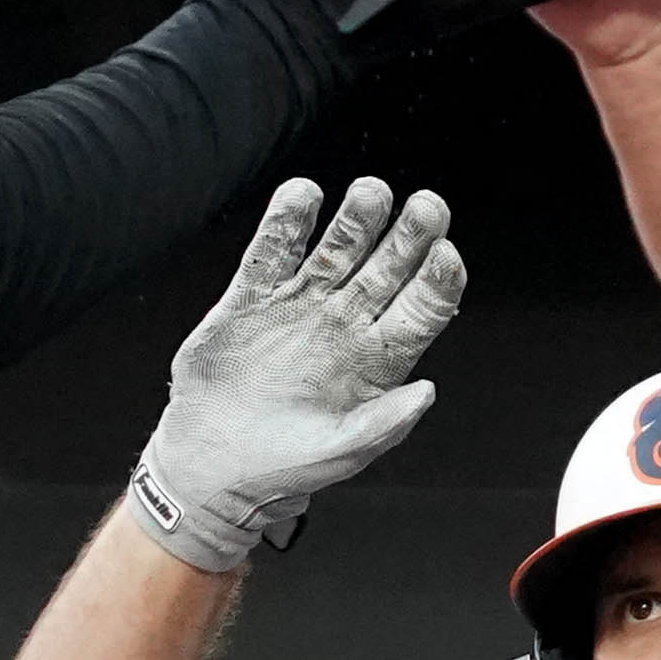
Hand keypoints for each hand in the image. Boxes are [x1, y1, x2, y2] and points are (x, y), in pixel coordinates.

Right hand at [130, 177, 466, 571]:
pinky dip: (283, 223)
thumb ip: (386, 424)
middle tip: (428, 205)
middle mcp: (343, 324)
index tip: (447, 254)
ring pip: (334, 250)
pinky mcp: (249, 300)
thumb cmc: (285, 466)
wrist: (213, 466)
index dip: (437, 281)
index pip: (421, 309)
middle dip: (408, 235)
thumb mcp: (342, 453)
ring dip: (354, 220)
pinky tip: (302, 195)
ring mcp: (298, 307)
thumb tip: (428, 392)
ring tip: (371, 193)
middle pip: (385, 267)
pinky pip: (270, 253)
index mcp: (376, 359)